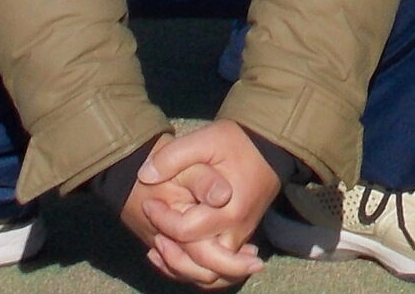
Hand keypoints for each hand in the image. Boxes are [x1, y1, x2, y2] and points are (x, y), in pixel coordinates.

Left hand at [119, 121, 278, 289]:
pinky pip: (218, 270)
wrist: (270, 147)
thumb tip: (144, 176)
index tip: (149, 204)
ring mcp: (241, 238)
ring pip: (212, 275)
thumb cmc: (237, 143)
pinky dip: (195, 270)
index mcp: (230, 210)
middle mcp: (237, 231)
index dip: (161, 220)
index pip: (186, 231)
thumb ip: (174, 156)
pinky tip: (175, 256)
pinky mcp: (240, 240)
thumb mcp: (205, 139)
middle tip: (155, 236)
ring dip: (182, 269)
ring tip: (160, 249)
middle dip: (172, 256)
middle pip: (202, 266)